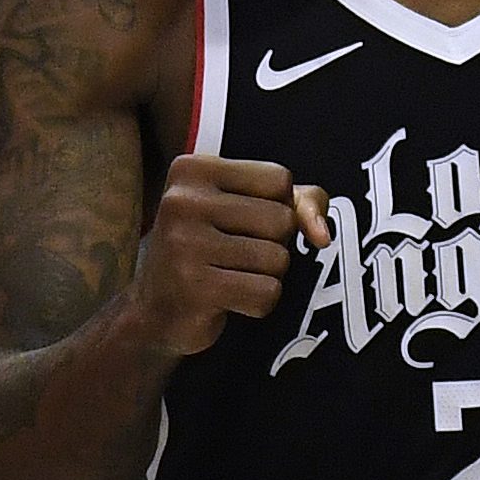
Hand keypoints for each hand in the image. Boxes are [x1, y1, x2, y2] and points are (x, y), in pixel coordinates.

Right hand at [131, 155, 329, 355]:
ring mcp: (184, 244)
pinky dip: (259, 303)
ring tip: (229, 276)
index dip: (279, 206)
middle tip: (234, 255)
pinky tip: (228, 299)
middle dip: (274, 245)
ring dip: (266, 276)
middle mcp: (183, 200)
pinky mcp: (194, 287)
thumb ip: (299, 202)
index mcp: (193, 169)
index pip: (279, 178)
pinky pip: (266, 293)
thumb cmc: (208, 251)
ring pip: (278, 259)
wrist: (156, 311)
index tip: (245, 223)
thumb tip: (322, 233)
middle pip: (282, 219)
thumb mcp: (248, 208)